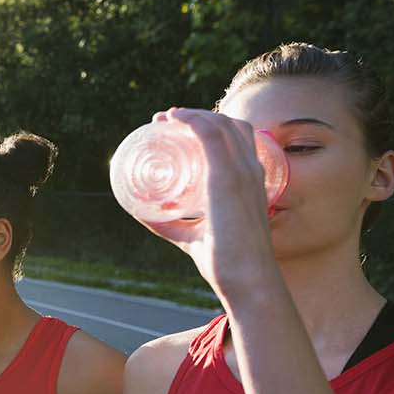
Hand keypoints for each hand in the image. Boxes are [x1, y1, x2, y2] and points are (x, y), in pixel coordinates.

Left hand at [139, 108, 278, 297]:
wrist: (246, 279)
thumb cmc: (225, 262)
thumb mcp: (192, 235)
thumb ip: (172, 224)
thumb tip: (144, 214)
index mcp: (248, 180)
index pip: (236, 138)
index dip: (210, 124)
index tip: (177, 126)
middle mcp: (249, 170)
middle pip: (228, 125)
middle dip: (196, 115)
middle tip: (165, 121)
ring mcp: (241, 173)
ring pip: (219, 125)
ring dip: (191, 114)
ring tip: (164, 118)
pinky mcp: (228, 180)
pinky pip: (211, 137)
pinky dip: (193, 121)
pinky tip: (174, 118)